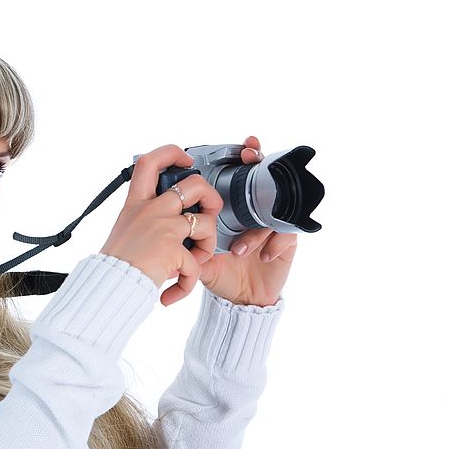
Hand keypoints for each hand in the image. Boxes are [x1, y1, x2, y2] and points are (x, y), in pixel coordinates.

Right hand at [99, 143, 223, 306]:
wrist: (109, 286)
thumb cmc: (116, 263)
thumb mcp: (125, 227)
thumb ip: (145, 217)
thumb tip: (169, 218)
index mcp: (136, 203)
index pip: (150, 162)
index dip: (172, 153)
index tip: (186, 161)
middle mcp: (151, 211)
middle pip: (194, 184)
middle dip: (211, 197)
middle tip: (208, 214)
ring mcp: (164, 229)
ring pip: (206, 224)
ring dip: (208, 246)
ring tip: (194, 262)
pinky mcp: (173, 250)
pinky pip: (196, 264)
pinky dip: (188, 282)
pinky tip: (173, 292)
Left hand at [196, 136, 296, 306]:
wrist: (239, 300)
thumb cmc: (219, 272)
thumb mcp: (196, 254)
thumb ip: (183, 238)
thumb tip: (163, 222)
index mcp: (232, 211)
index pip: (241, 177)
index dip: (245, 160)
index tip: (242, 148)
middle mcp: (253, 214)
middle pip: (265, 180)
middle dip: (259, 165)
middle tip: (251, 157)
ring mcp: (270, 227)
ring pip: (272, 211)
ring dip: (256, 228)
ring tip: (239, 247)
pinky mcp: (285, 244)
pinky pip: (285, 235)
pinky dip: (271, 244)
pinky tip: (261, 256)